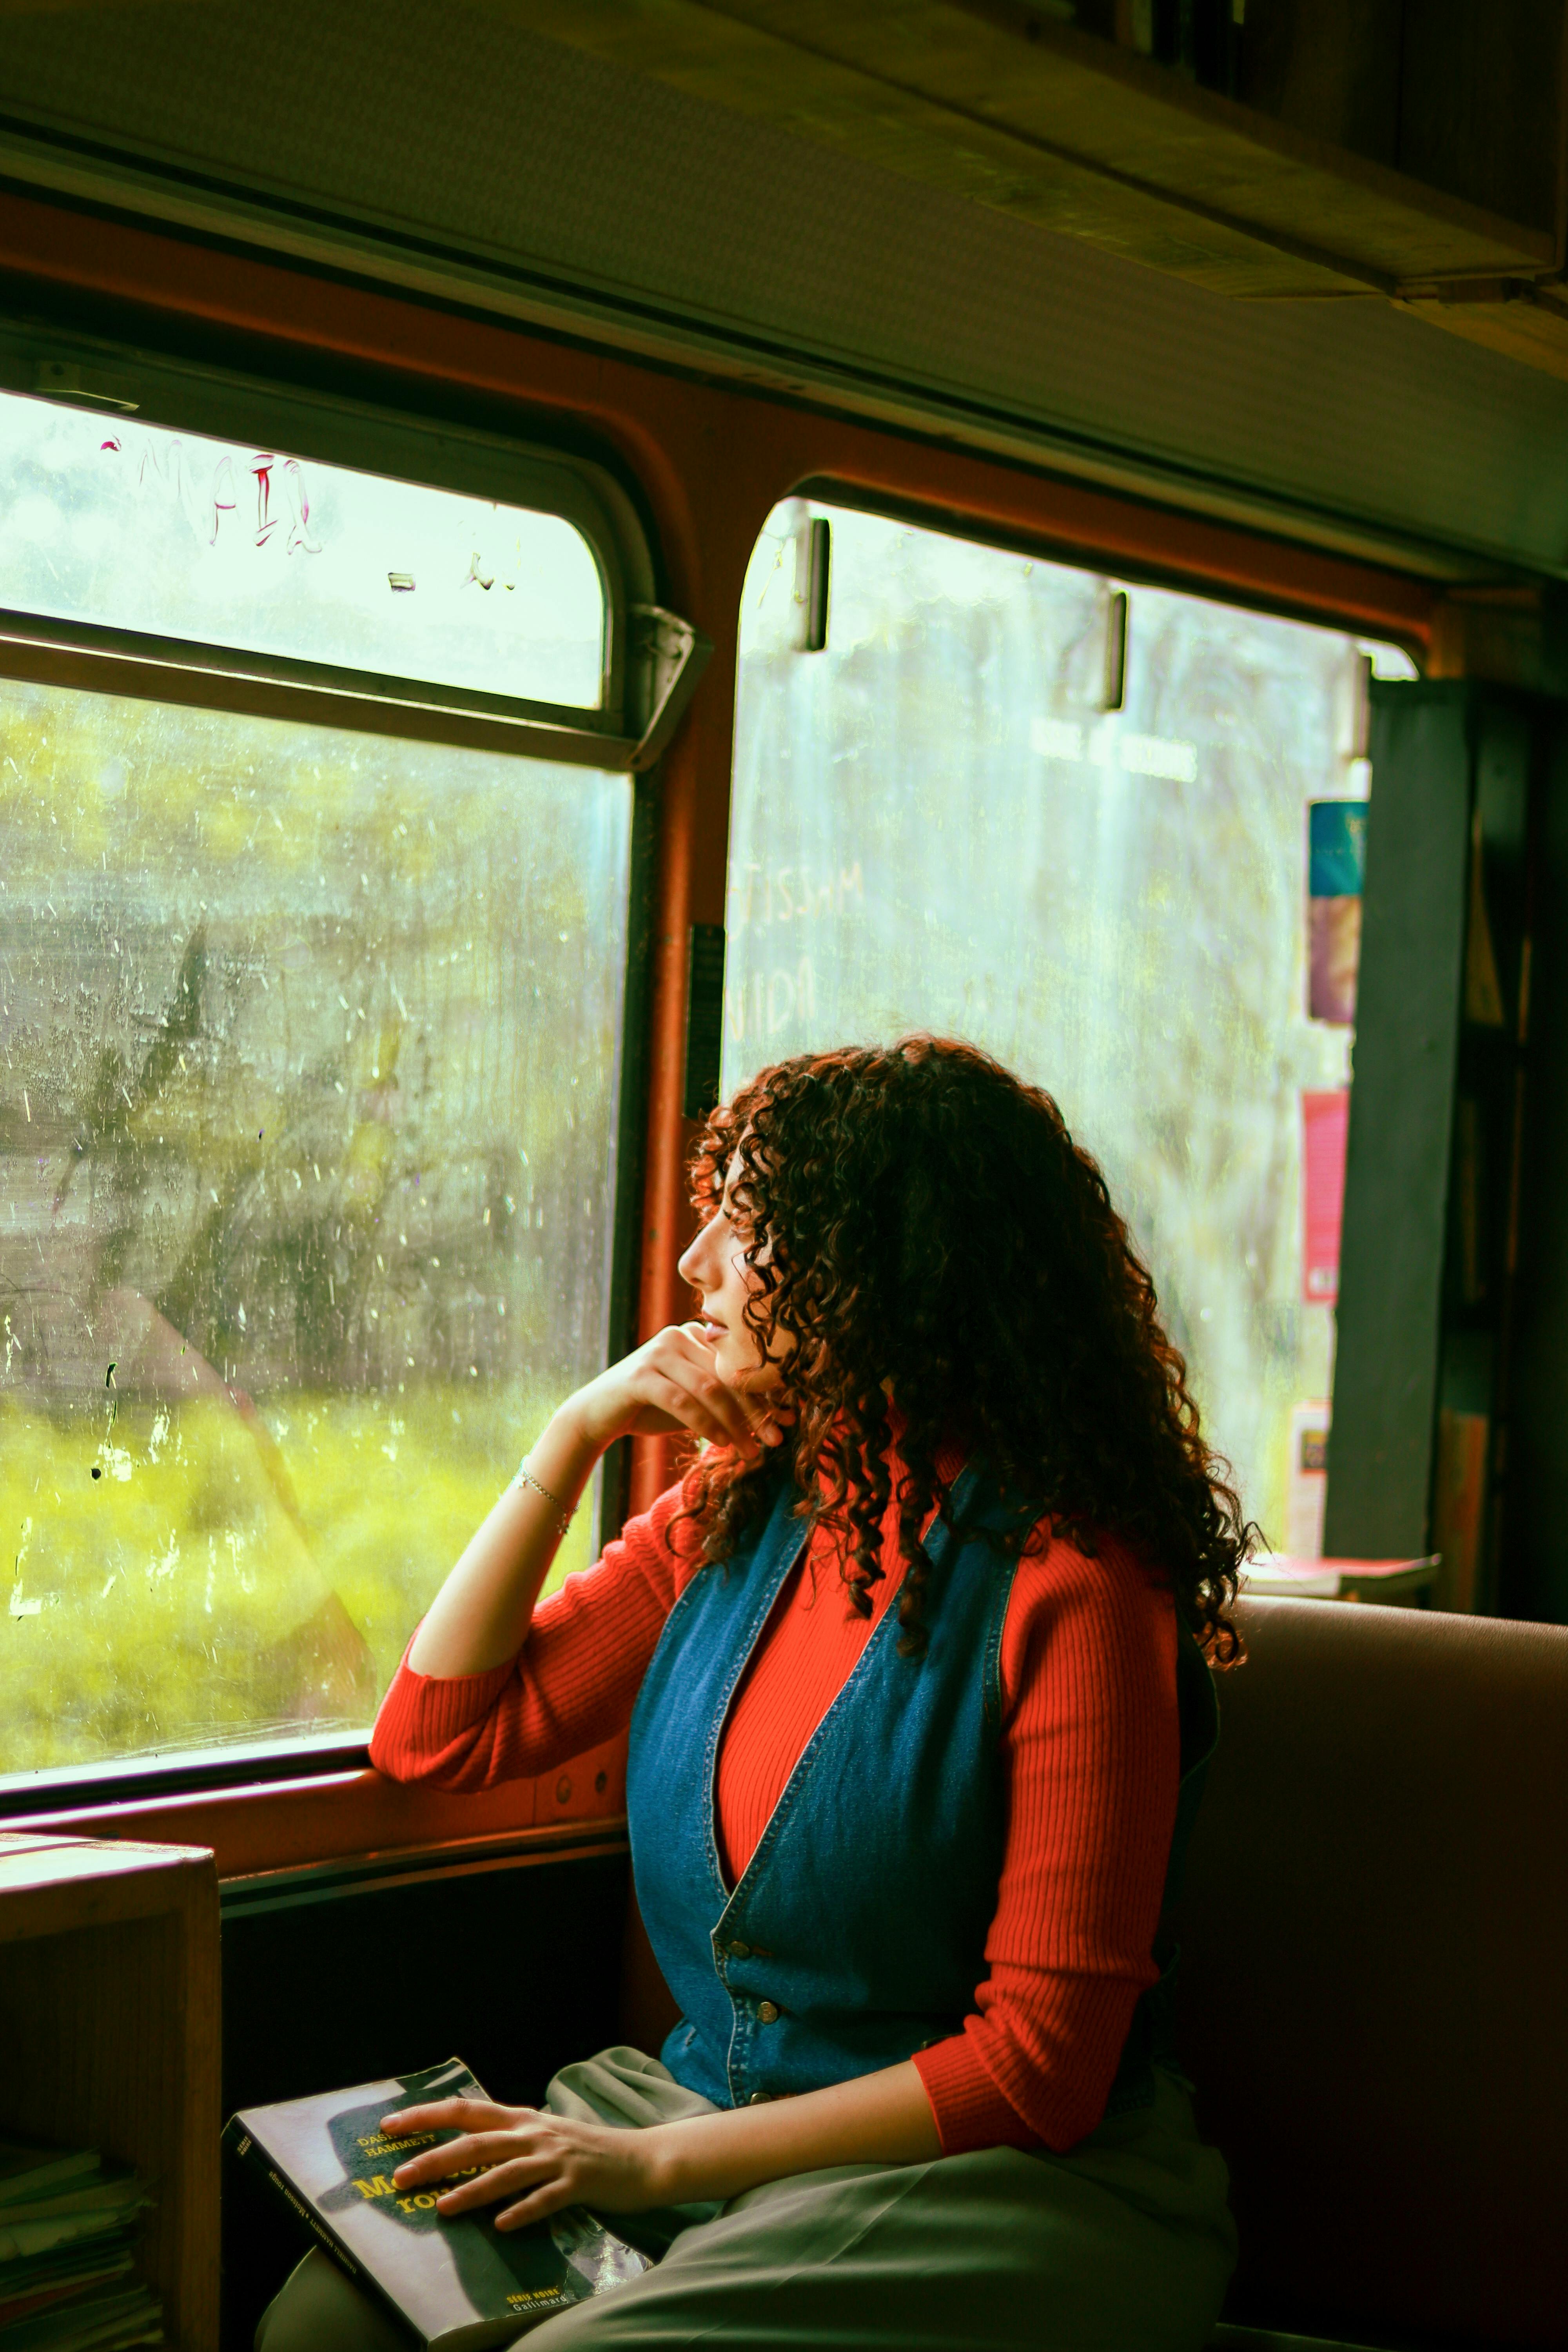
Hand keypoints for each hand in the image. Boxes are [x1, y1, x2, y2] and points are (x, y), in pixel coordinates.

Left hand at [380, 2097, 669, 2228]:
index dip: (427, 2115)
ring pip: (506, 2172)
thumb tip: (465, 2148)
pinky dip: (522, 2211)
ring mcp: (556, 2158)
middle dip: (436, 2158)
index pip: (466, 2110)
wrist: (640, 2160)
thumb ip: (508, 2139)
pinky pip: (545, 2199)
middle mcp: (535, 2133)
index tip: (390, 2125)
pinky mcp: (578, 2183)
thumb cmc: (586, 2151)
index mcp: (522, 2119)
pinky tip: (502, 2225)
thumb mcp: (543, 2135)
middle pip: (477, 2142)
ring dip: (472, 2190)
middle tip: (401, 2177)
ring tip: (442, 2208)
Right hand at [562, 1323, 788, 1456]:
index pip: (737, 1365)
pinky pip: (682, 1400)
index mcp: (695, 1335)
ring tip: (750, 1450)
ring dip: (734, 1423)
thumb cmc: (651, 1409)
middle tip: (777, 1439)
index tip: (788, 1420)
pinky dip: (705, 1423)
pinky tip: (719, 1442)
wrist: (597, 1415)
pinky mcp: (640, 1375)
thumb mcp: (695, 1403)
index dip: (765, 1393)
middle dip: (756, 1410)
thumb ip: (727, 1403)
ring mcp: (657, 1352)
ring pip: (708, 1388)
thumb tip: (778, 1419)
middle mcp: (678, 1335)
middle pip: (727, 1375)